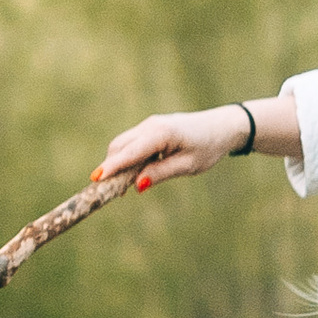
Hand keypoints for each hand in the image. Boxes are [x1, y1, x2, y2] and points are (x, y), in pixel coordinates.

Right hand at [94, 103, 257, 188]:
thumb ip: (161, 174)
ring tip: (120, 188)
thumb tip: (136, 185)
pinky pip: (131, 143)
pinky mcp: (150, 129)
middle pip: (120, 146)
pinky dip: (126, 158)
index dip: (112, 166)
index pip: (131, 152)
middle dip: (110, 167)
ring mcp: (149, 125)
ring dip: (117, 164)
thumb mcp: (188, 166)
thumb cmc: (207, 147)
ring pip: (123, 144)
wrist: (221, 127)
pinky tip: (132, 176)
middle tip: (106, 192)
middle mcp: (151, 125)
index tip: (96, 178)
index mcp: (162, 133)